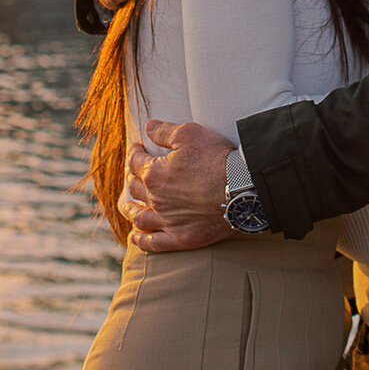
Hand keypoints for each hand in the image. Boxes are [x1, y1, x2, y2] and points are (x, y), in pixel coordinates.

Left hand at [126, 120, 233, 251]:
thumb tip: (147, 127)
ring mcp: (166, 221)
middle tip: (133, 175)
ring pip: (139, 217)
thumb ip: (164, 131)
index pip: (136, 162)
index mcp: (154, 173)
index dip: (134, 152)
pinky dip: (141, 240)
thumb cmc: (216, 158)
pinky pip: (153, 243)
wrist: (240, 187)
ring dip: (131, 211)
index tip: (136, 148)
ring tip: (128, 206)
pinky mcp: (180, 238)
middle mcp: (155, 199)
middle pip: (135, 189)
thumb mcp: (190, 134)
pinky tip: (135, 237)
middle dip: (131, 179)